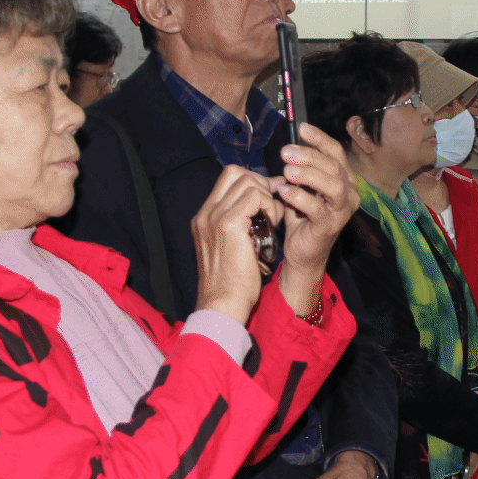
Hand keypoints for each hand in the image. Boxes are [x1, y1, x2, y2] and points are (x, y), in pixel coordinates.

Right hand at [192, 165, 280, 323]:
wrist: (222, 306)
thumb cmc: (231, 284)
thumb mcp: (234, 248)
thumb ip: (243, 225)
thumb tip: (266, 205)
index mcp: (205, 218)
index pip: (227, 179)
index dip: (252, 183)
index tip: (269, 198)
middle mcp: (206, 214)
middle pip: (235, 172)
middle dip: (260, 184)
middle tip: (272, 208)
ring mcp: (214, 217)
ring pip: (246, 181)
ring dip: (266, 196)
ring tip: (271, 220)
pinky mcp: (228, 225)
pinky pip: (255, 196)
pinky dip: (269, 205)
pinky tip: (271, 225)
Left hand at [271, 124, 356, 316]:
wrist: (301, 253)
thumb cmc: (301, 217)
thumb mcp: (300, 187)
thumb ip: (299, 169)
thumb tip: (289, 147)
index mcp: (344, 180)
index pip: (336, 153)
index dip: (319, 139)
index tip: (301, 128)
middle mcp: (349, 194)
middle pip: (333, 166)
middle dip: (309, 155)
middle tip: (286, 152)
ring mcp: (342, 211)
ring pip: (332, 185)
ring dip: (308, 174)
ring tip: (286, 171)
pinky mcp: (330, 227)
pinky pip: (317, 208)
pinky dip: (299, 197)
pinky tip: (283, 191)